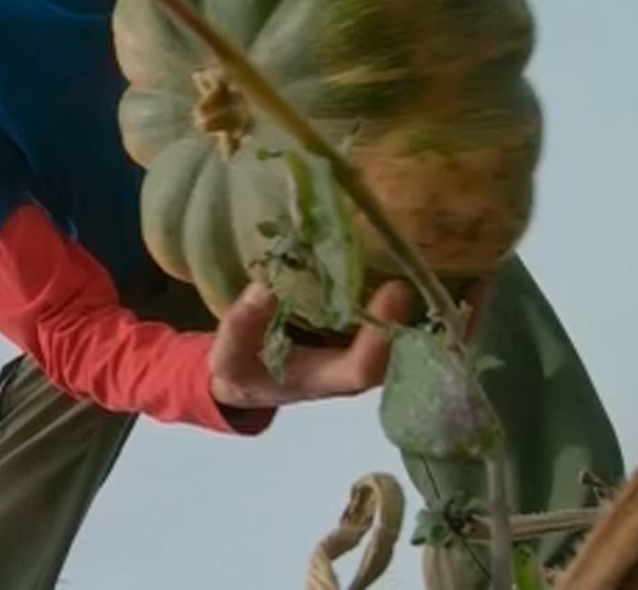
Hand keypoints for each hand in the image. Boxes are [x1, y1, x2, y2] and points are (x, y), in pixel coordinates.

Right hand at [208, 280, 416, 410]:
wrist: (245, 379)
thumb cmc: (240, 370)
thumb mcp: (228, 355)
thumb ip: (244, 324)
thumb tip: (268, 286)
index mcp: (320, 379)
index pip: (362, 368)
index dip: (381, 336)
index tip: (394, 292)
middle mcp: (348, 371)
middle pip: (395, 353)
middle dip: (405, 316)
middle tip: (409, 267)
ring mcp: (356, 354)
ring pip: (397, 338)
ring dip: (403, 305)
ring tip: (406, 258)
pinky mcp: (355, 337)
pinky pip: (384, 321)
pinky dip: (389, 297)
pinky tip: (389, 261)